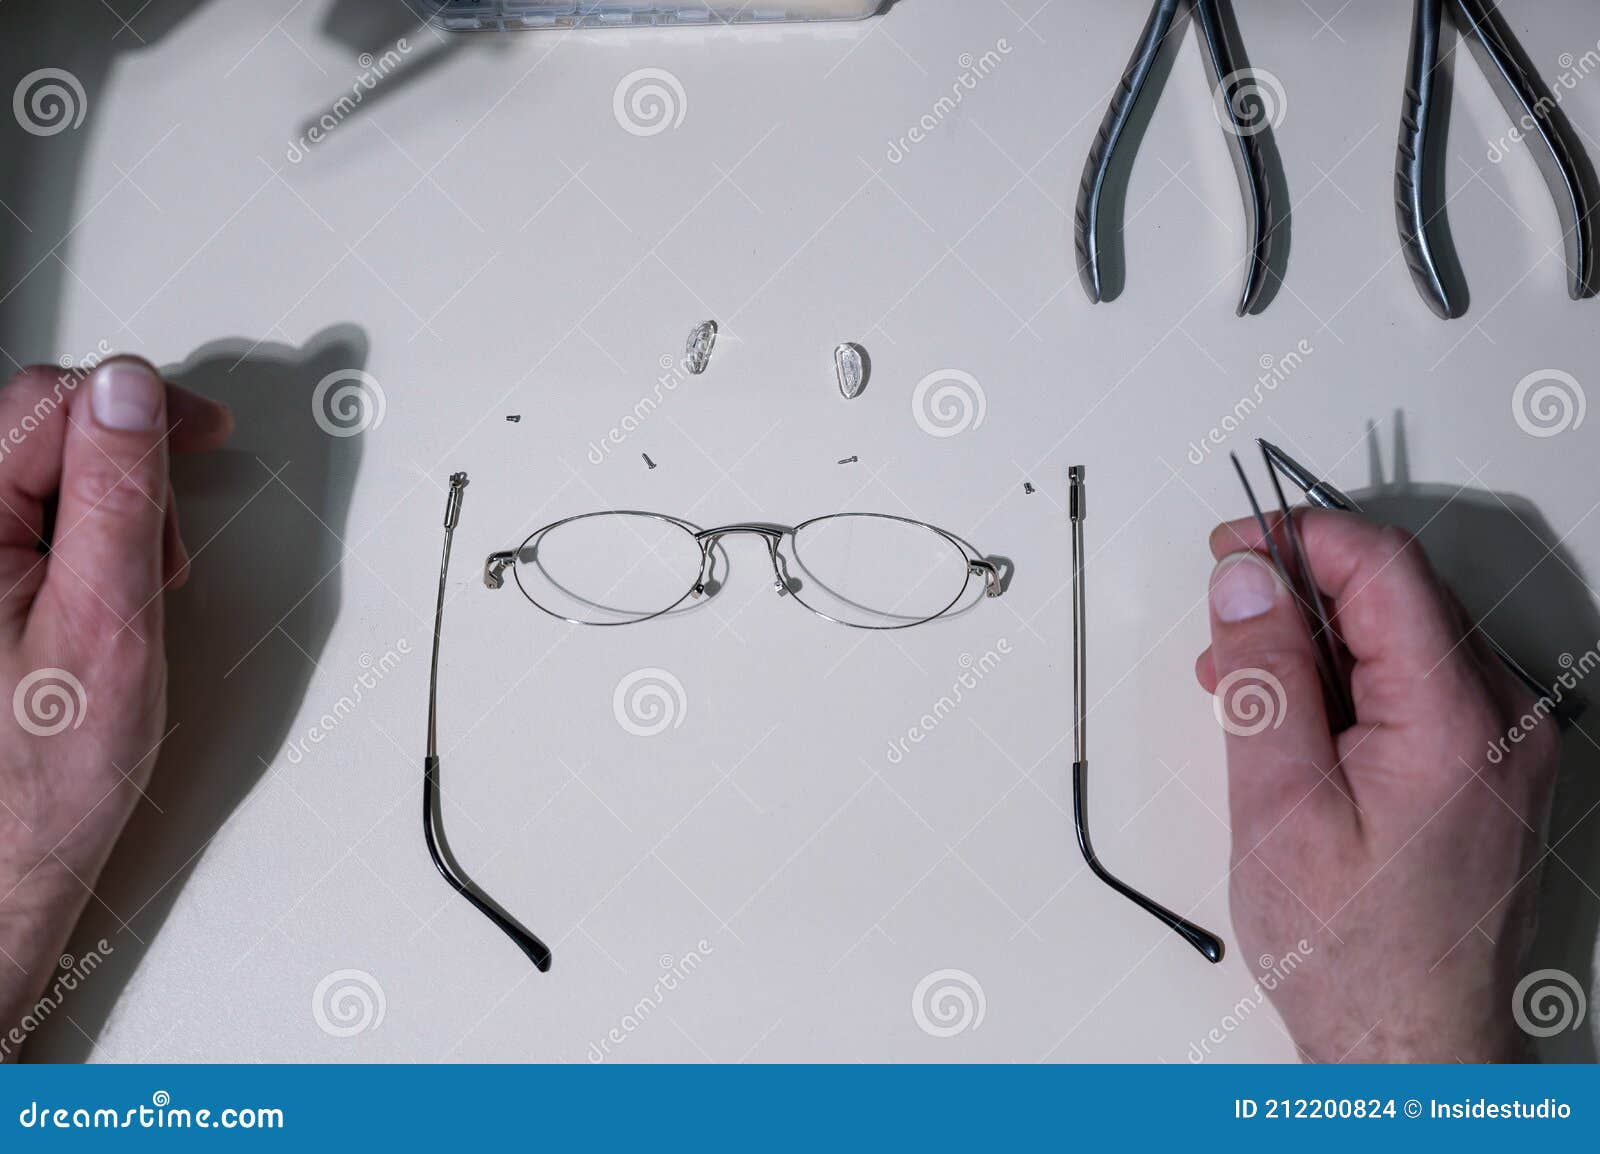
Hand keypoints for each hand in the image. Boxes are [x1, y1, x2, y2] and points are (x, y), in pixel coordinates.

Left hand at [0, 357, 230, 1059]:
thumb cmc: (38, 775)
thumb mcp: (108, 622)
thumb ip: (118, 496)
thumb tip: (130, 390)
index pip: (46, 403)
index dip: (137, 406)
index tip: (202, 429)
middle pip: (39, 432)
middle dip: (126, 469)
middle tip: (170, 543)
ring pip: (38, 475)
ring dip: (108, 510)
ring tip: (139, 584)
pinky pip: (26, 522)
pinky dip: (82, 542)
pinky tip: (103, 592)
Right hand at [1196, 511, 1558, 1062]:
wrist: (1411, 1045)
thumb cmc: (1348, 950)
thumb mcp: (1278, 805)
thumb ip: (1264, 678)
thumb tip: (1247, 579)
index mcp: (1455, 721)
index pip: (1384, 569)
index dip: (1298, 539)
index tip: (1232, 548)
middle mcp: (1502, 721)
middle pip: (1397, 597)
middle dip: (1298, 596)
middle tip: (1223, 634)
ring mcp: (1504, 745)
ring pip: (1404, 639)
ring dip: (1318, 643)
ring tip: (1244, 694)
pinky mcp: (1490, 769)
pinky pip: (1418, 686)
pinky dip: (1351, 684)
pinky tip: (1297, 724)